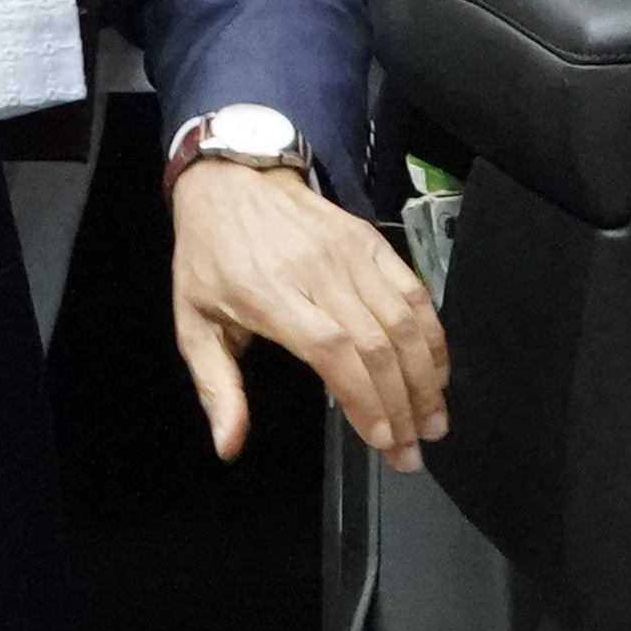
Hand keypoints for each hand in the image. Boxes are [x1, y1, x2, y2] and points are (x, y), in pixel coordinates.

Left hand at [168, 154, 447, 469]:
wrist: (230, 180)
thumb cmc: (210, 256)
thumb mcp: (193, 323)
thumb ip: (216, 388)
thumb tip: (228, 444)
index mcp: (267, 294)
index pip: (332, 350)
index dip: (365, 399)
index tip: (382, 439)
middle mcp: (316, 271)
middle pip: (376, 344)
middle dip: (403, 404)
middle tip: (414, 449)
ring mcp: (350, 252)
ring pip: (403, 320)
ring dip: (425, 377)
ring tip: (433, 420)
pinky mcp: (371, 241)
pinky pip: (413, 291)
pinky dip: (432, 334)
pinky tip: (437, 371)